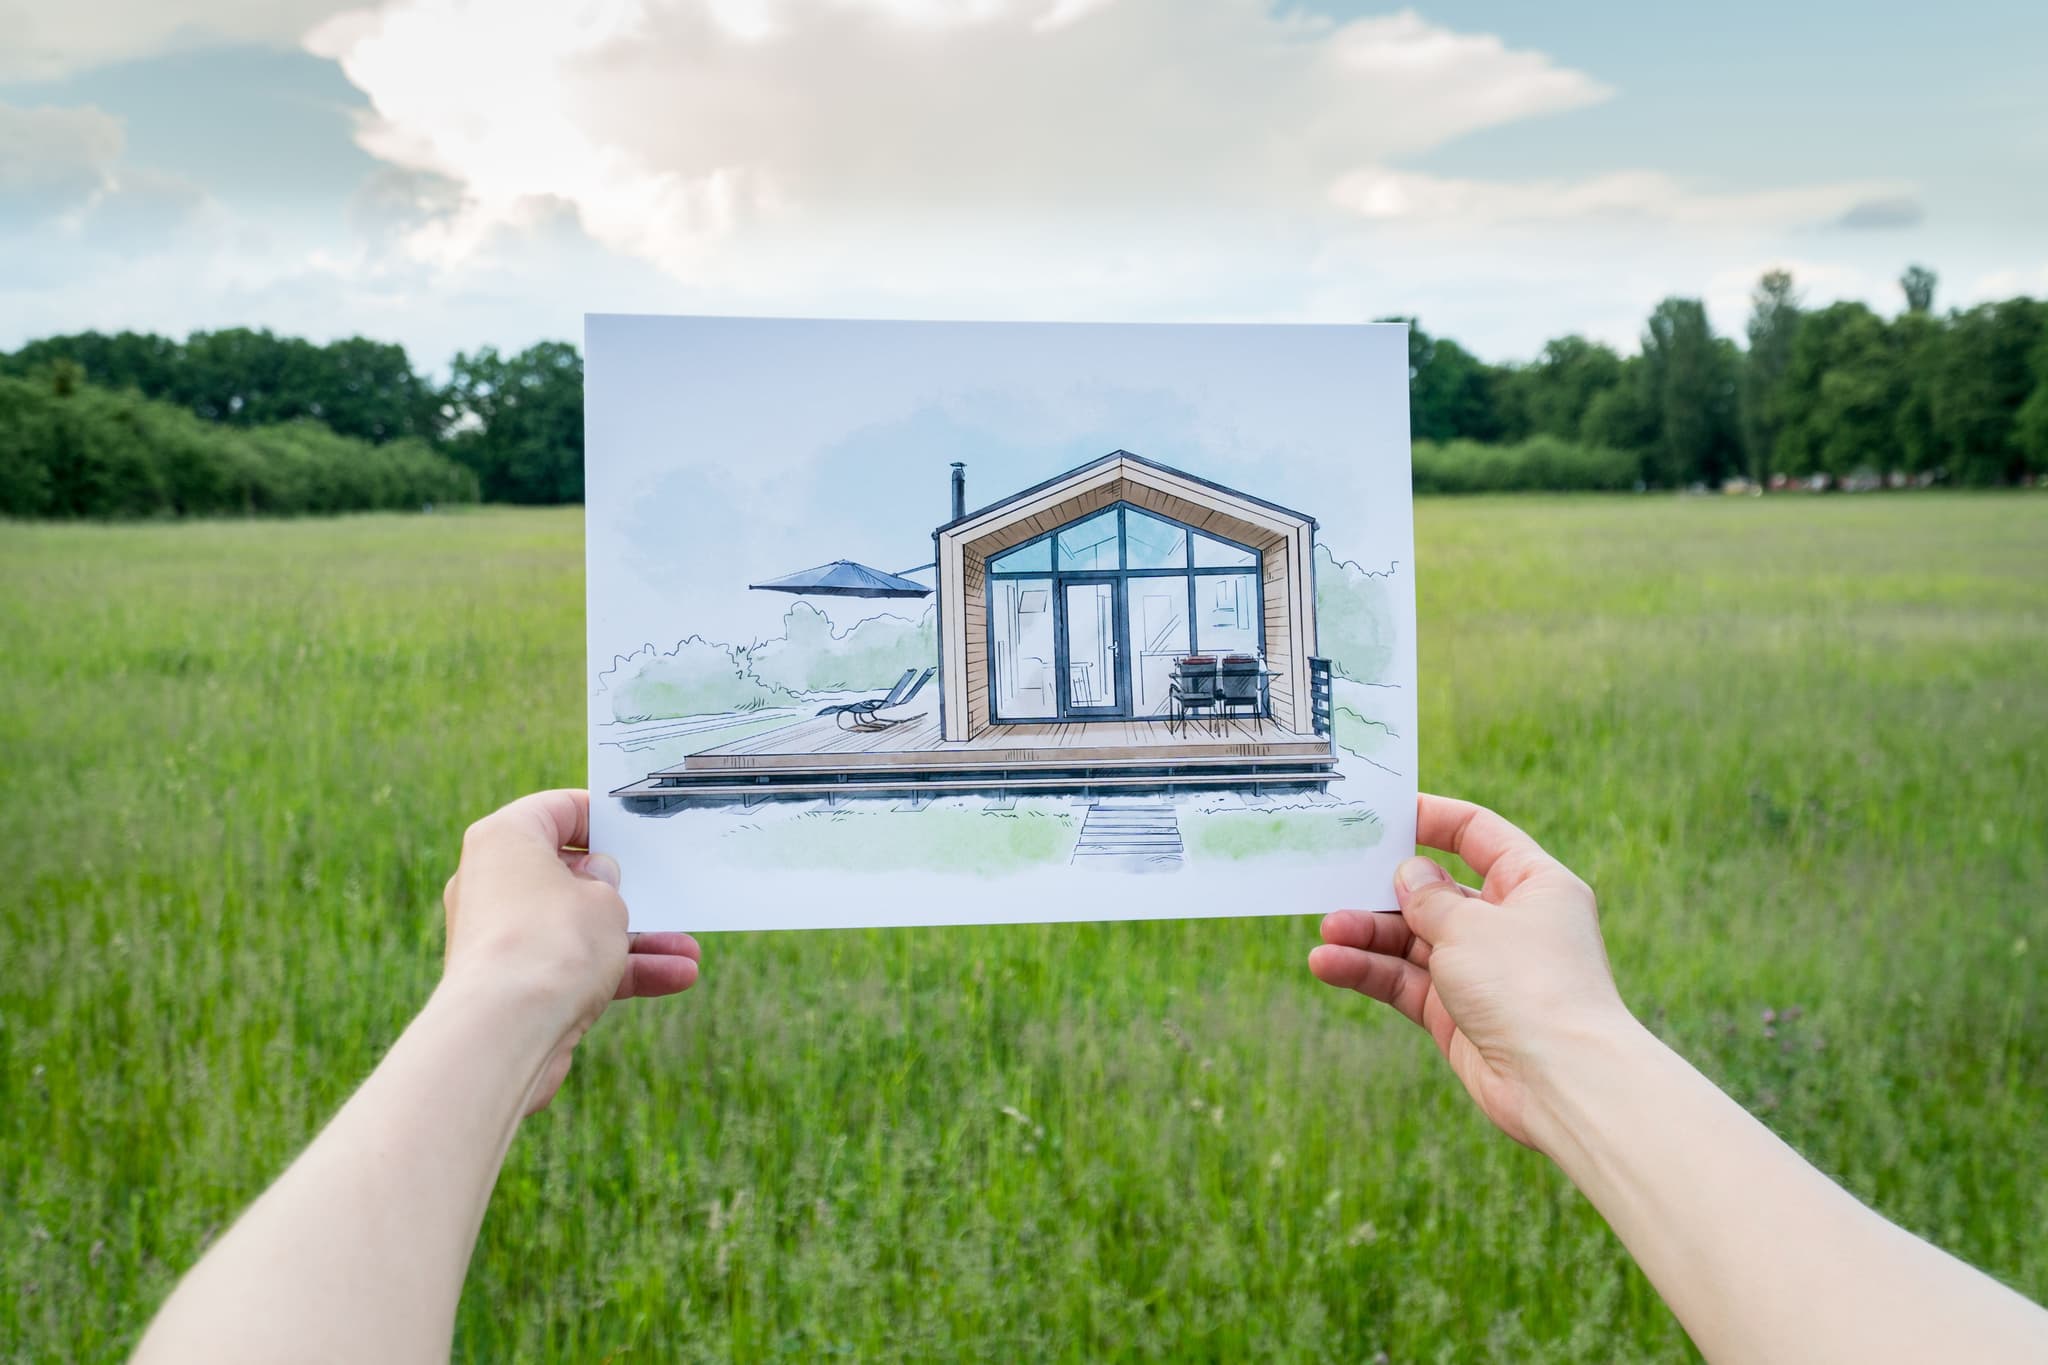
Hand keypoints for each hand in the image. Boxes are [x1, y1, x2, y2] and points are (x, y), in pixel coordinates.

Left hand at [441, 789, 699, 1112]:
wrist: (505, 1032)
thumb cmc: (553, 944)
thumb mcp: (606, 897)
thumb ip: (609, 884)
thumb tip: (597, 883)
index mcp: (505, 839)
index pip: (557, 809)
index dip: (603, 817)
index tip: (638, 832)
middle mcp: (493, 881)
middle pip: (569, 875)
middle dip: (626, 891)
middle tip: (663, 892)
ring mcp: (501, 934)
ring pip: (576, 926)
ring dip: (634, 940)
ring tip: (688, 951)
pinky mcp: (511, 980)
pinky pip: (570, 964)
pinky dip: (617, 970)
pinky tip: (673, 978)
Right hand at [1310, 794, 1629, 1149]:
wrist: (1561, 1082)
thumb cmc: (1529, 985)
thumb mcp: (1469, 924)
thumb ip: (1428, 897)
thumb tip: (1409, 875)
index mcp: (1532, 884)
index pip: (1478, 834)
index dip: (1432, 819)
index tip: (1384, 815)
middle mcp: (1509, 924)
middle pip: (1436, 892)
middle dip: (1385, 890)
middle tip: (1336, 881)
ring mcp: (1482, 970)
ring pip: (1414, 939)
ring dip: (1369, 933)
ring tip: (1329, 931)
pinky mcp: (1458, 1013)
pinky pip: (1406, 981)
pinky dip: (1370, 971)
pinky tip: (1329, 964)